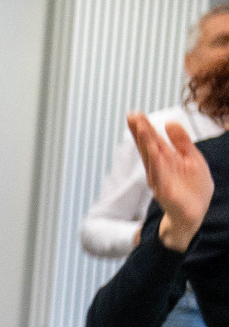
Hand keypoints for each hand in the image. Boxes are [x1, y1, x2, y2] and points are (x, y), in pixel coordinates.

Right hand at [130, 112, 212, 252]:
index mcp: (166, 158)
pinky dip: (155, 162)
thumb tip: (169, 122)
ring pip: (151, 157)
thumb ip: (182, 141)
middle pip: (147, 146)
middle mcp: (158, 167)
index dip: (144, 127)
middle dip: (140, 131)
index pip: (152, 140)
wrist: (195, 213)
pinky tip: (152, 150)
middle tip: (132, 115)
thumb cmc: (193, 187)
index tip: (135, 114)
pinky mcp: (165, 190)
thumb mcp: (192, 158)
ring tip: (141, 127)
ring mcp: (160, 179)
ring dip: (145, 142)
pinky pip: (159, 174)